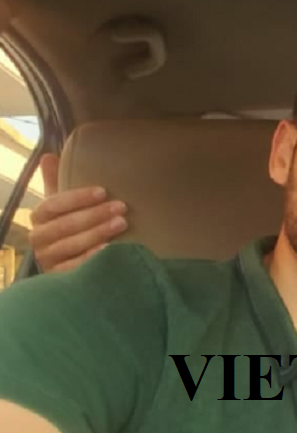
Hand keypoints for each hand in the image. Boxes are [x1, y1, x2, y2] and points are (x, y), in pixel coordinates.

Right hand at [29, 154, 127, 271]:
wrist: (66, 264)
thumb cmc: (70, 228)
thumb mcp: (62, 205)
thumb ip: (56, 182)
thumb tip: (49, 156)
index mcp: (39, 216)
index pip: (55, 204)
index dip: (79, 197)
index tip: (103, 192)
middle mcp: (39, 238)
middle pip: (67, 224)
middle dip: (96, 215)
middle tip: (121, 207)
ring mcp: (48, 259)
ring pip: (74, 244)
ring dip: (99, 233)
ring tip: (122, 224)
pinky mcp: (58, 276)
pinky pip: (76, 266)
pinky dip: (94, 257)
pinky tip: (111, 250)